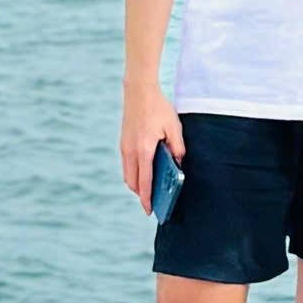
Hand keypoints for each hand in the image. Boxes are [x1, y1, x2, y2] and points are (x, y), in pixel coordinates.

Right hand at [121, 80, 184, 210]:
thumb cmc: (158, 108)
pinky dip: (133, 174)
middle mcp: (131, 151)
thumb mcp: (174, 127)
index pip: (145, 182)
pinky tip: (143, 173)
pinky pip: (126, 165)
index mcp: (144, 150)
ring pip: (128, 175)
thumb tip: (178, 164)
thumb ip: (177, 148)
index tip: (149, 211)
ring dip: (136, 185)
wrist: (138, 91)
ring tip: (149, 190)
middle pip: (133, 183)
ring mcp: (124, 147)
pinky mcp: (123, 142)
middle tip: (152, 202)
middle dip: (141, 195)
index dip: (147, 198)